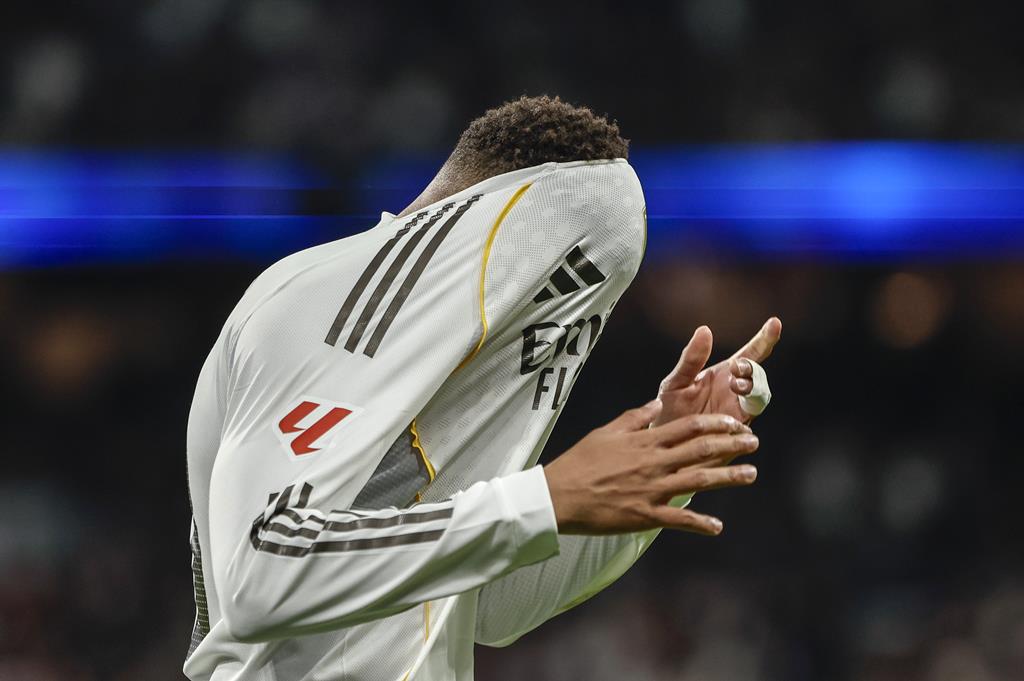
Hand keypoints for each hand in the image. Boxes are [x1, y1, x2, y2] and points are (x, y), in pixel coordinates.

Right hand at [544, 401, 759, 535]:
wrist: (559, 495)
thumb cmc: (579, 462)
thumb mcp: (606, 432)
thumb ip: (634, 418)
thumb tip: (656, 404)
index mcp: (645, 441)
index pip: (689, 427)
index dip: (716, 423)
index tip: (735, 422)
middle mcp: (653, 463)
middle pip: (701, 450)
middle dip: (732, 445)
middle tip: (754, 442)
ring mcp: (651, 489)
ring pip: (698, 481)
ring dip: (728, 477)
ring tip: (751, 474)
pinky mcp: (645, 515)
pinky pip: (678, 519)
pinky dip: (699, 523)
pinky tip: (717, 527)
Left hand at [653, 317, 781, 426]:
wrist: (662, 444)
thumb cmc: (668, 410)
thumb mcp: (675, 382)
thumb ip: (690, 360)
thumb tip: (705, 329)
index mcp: (722, 375)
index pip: (749, 354)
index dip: (764, 339)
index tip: (774, 323)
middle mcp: (735, 392)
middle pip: (759, 375)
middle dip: (753, 369)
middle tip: (736, 368)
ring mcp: (738, 413)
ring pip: (761, 397)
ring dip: (754, 389)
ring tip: (736, 385)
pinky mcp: (735, 435)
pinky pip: (749, 426)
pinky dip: (745, 418)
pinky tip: (731, 417)